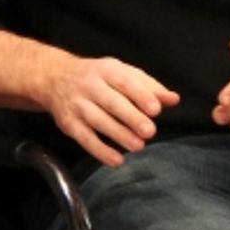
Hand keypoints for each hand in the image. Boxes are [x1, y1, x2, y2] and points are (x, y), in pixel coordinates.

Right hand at [43, 57, 179, 167]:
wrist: (56, 79)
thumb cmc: (98, 77)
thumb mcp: (122, 74)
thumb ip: (149, 87)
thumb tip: (173, 99)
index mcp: (107, 69)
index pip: (125, 81)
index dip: (140, 95)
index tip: (156, 109)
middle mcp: (90, 85)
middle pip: (111, 102)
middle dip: (131, 117)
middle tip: (150, 131)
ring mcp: (77, 104)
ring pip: (98, 121)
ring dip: (118, 135)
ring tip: (138, 146)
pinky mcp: (69, 124)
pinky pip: (84, 139)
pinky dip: (100, 151)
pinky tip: (116, 160)